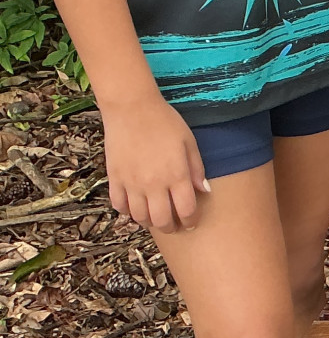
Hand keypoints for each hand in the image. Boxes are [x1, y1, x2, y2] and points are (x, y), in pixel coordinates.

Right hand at [101, 95, 208, 232]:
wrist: (132, 110)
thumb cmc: (166, 122)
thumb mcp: (189, 142)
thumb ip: (196, 169)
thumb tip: (204, 190)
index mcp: (176, 175)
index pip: (186, 209)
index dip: (190, 220)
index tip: (192, 223)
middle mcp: (153, 185)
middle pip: (162, 219)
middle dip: (171, 226)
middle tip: (175, 226)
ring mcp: (131, 184)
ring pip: (139, 217)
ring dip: (149, 221)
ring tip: (156, 217)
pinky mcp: (114, 180)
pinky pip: (119, 206)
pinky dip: (127, 211)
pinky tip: (135, 207)